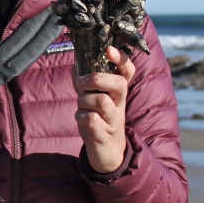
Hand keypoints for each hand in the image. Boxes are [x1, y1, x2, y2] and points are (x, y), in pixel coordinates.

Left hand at [72, 46, 135, 173]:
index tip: (109, 49)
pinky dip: (81, 116)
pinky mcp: (104, 134)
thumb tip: (76, 60)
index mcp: (117, 92)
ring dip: (85, 99)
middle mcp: (119, 103)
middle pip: (118, 84)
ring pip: (102, 101)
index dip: (121, 59)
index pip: (127, 71)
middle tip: (81, 83)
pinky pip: (92, 120)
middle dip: (96, 78)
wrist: (109, 152)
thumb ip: (85, 80)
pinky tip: (81, 118)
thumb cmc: (99, 119)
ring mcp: (113, 119)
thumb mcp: (93, 98)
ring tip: (81, 105)